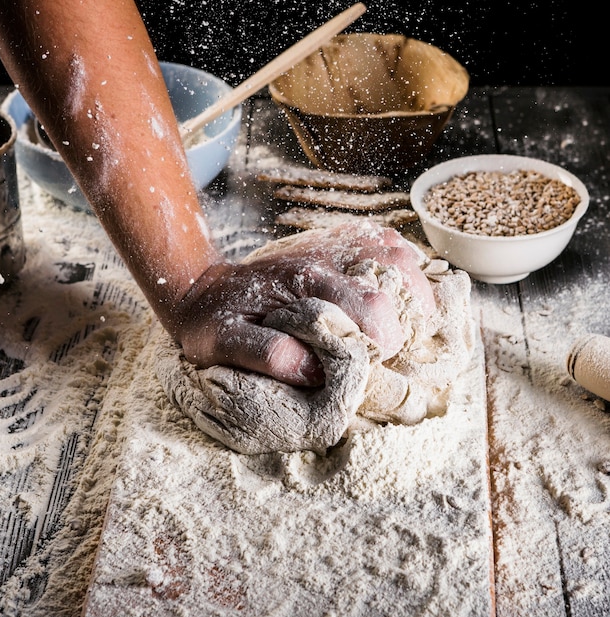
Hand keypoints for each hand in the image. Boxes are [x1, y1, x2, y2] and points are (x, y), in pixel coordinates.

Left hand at [173, 222, 434, 385]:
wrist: (205, 289)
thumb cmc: (215, 319)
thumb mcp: (223, 342)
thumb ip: (265, 353)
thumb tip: (314, 370)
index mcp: (304, 282)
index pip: (370, 307)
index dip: (383, 342)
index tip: (373, 363)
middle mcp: (325, 260)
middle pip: (395, 274)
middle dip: (405, 317)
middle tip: (390, 347)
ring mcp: (332, 250)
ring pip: (395, 255)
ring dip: (411, 291)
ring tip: (405, 324)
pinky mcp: (334, 251)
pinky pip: (382, 247)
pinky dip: (399, 271)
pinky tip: (392, 297)